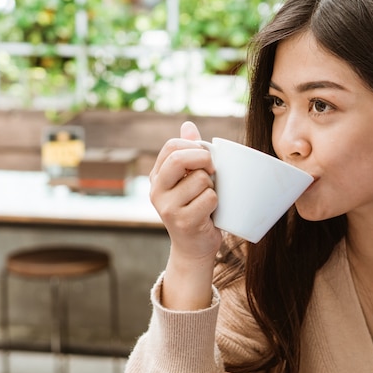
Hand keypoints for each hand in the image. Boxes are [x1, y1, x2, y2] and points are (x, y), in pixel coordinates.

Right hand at [149, 121, 221, 309]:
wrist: (194, 247)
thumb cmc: (195, 208)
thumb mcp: (188, 180)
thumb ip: (188, 153)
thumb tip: (188, 124)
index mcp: (156, 176)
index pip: (172, 146)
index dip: (194, 146)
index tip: (206, 158)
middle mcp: (156, 191)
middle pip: (181, 158)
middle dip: (204, 160)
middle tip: (213, 171)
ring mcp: (168, 207)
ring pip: (201, 179)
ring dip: (213, 187)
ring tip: (207, 200)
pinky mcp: (183, 221)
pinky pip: (209, 198)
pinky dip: (216, 203)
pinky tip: (210, 213)